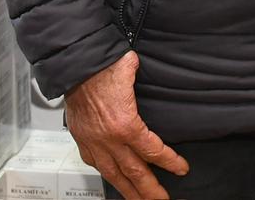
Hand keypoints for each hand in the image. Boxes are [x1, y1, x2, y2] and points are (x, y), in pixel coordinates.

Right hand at [66, 51, 187, 199]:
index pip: (153, 151)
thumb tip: (146, 68)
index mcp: (125, 124)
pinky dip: (108, 175)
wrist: (73, 68)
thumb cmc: (100, 66)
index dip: (169, 162)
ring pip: (114, 175)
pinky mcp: (82, 141)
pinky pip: (96, 165)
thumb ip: (141, 74)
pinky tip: (115, 179)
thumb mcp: (130, 68)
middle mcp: (109, 139)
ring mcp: (94, 143)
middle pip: (135, 172)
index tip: (181, 169)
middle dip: (150, 190)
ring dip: (129, 191)